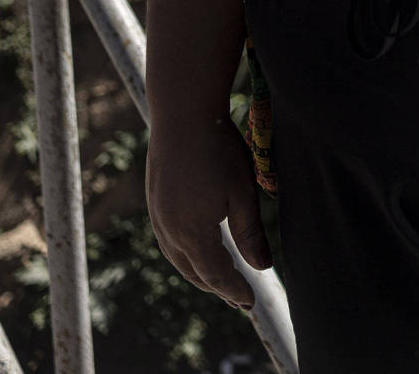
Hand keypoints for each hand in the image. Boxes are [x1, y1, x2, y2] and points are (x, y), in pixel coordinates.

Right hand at [146, 117, 271, 309]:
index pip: (215, 275)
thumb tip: (263, 268)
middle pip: (194, 272)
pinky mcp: (154, 201)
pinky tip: (196, 249)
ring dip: (199, 273)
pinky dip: (185, 255)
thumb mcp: (243, 193)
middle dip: (217, 288)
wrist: (182, 115)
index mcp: (192, 233)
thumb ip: (250, 234)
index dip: (234, 291)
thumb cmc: (218, 151)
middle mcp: (169, 231)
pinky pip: (169, 241)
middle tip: (238, 299)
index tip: (250, 304)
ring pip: (178, 258)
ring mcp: (158, 216)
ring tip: (219, 281)